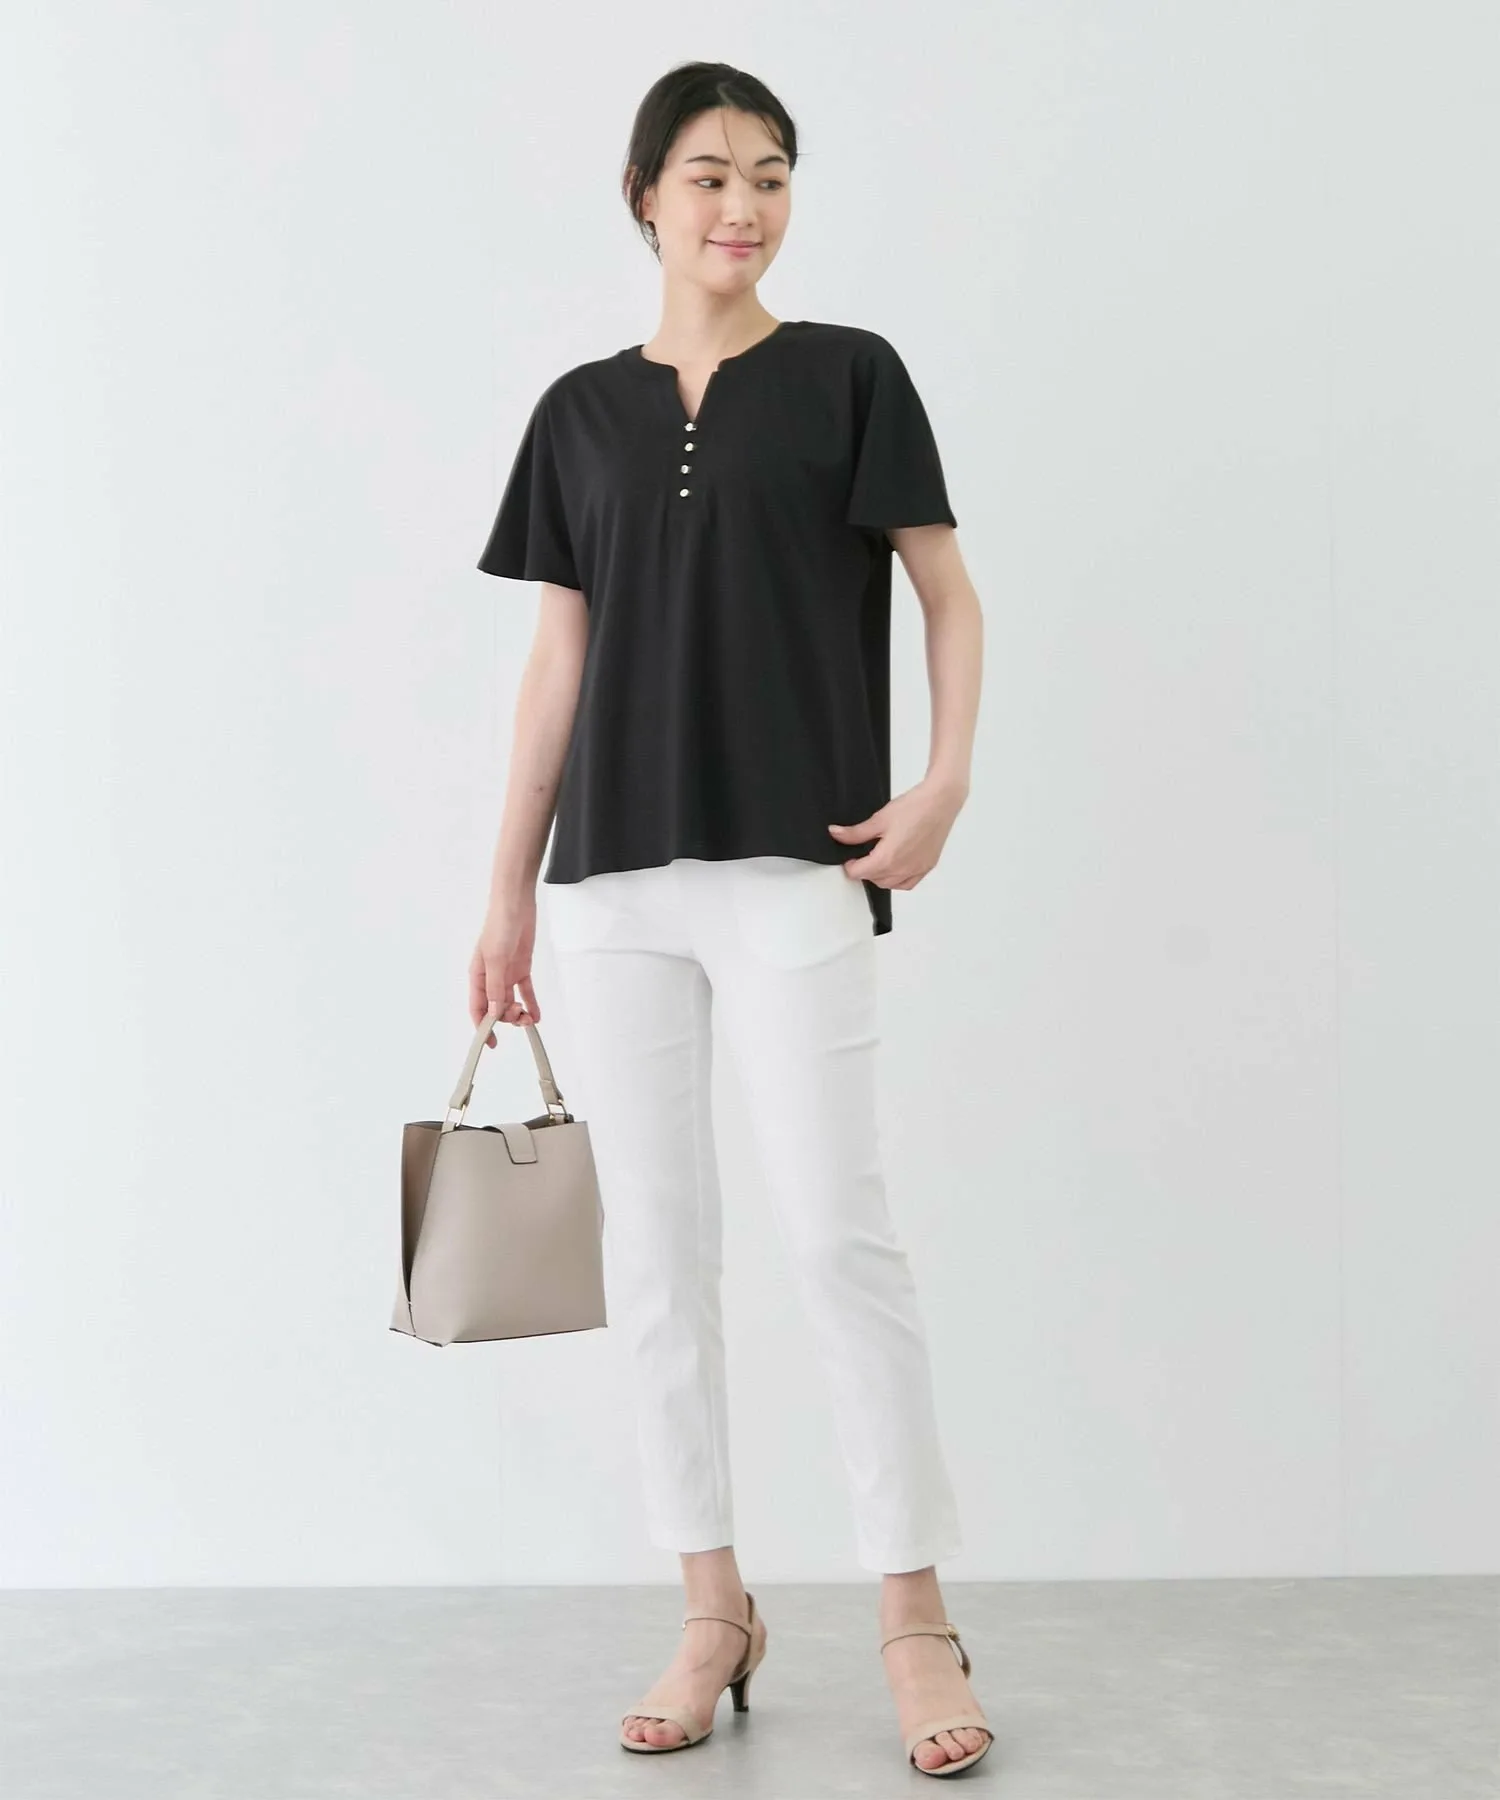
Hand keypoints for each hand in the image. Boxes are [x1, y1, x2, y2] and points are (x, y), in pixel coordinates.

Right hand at [469, 895, 542, 1046]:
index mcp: (478, 975)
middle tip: (520, 1017)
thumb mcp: (496, 958)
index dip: (482, 1027)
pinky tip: (536, 1014)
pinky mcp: (521, 967)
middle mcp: (491, 977)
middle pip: (496, 1007)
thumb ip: (495, 986)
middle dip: (507, 1018)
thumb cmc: (499, 925)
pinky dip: (531, 1003)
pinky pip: (525, 990)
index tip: (491, 1042)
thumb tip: (494, 1012)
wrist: (516, 904)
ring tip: (530, 1018)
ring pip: (511, 1001)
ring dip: (519, 1013)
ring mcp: (506, 973)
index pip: (477, 1007)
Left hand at [826, 777, 966, 889]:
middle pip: (873, 880)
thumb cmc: (915, 807)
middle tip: (862, 854)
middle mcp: (903, 869)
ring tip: (878, 858)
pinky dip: (898, 880)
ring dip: (879, 876)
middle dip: (864, 870)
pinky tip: (895, 867)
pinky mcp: (927, 867)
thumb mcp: (879, 819)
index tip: (850, 855)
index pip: (858, 873)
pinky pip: (908, 883)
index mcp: (887, 859)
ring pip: (890, 884)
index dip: (849, 864)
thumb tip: (836, 834)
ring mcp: (917, 870)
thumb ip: (856, 832)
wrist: (941, 802)